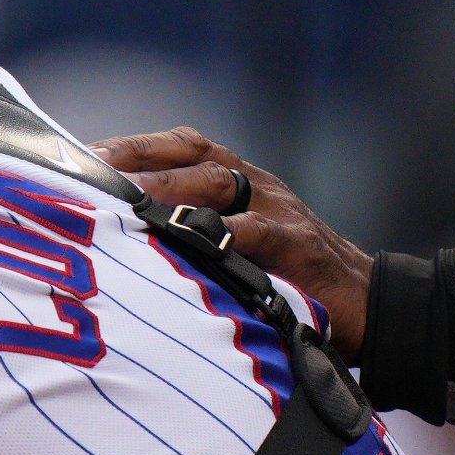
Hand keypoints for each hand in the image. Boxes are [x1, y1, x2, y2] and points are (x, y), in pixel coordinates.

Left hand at [101, 129, 376, 353]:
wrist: (373, 307)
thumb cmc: (291, 282)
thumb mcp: (239, 250)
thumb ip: (193, 236)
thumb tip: (120, 240)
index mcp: (240, 181)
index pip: (180, 147)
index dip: (132, 147)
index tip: (81, 156)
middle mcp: (257, 186)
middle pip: (190, 157)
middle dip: (136, 163)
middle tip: (88, 175)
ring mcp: (279, 211)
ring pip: (215, 186)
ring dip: (163, 191)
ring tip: (119, 202)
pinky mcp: (298, 247)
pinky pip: (253, 233)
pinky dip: (217, 235)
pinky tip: (180, 240)